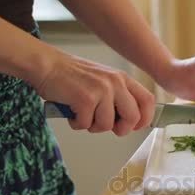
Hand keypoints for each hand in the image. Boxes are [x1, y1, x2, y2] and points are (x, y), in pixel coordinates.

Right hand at [33, 53, 154, 135]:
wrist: (46, 65)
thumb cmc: (71, 75)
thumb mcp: (103, 80)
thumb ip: (118, 96)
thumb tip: (129, 121)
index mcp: (122, 78)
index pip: (148, 100)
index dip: (145, 118)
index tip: (135, 126)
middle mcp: (116, 83)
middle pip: (133, 118)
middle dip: (120, 129)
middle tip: (105, 126)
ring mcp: (101, 90)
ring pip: (107, 125)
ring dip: (92, 126)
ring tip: (82, 113)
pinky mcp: (86, 99)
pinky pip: (86, 125)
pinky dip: (76, 123)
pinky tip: (71, 111)